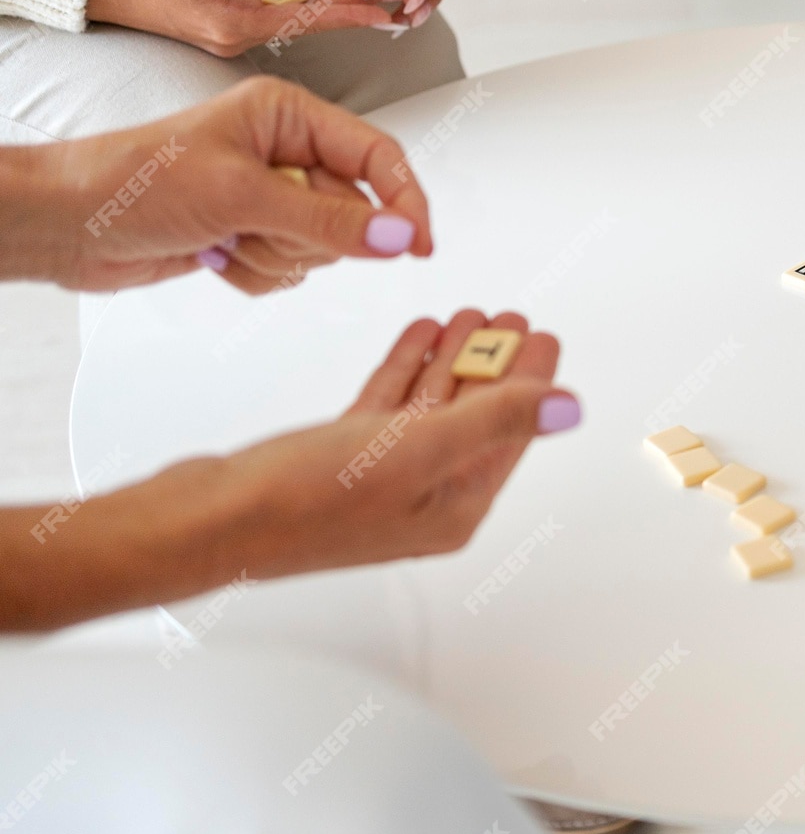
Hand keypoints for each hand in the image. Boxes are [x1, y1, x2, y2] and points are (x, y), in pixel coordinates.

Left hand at [34, 75, 430, 293]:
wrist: (64, 222)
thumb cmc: (134, 182)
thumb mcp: (242, 196)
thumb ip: (329, 220)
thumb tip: (399, 236)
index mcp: (288, 115)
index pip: (376, 156)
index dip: (403, 201)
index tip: (416, 246)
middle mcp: (283, 151)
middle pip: (352, 210)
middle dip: (308, 233)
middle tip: (254, 225)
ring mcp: (267, 194)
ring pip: (321, 246)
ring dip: (275, 255)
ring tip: (223, 236)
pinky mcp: (248, 232)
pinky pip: (288, 270)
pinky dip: (255, 272)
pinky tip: (212, 253)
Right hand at [84, 0, 396, 56]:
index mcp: (232, 24)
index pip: (306, 18)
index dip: (350, 12)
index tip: (389, 11)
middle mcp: (236, 36)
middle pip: (308, 23)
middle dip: (353, 13)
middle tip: (400, 5)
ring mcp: (229, 35)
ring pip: (295, 21)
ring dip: (333, 10)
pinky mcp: (221, 27)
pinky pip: (275, 19)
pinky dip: (305, 8)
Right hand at [189, 311, 576, 579]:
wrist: (206, 521)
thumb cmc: (305, 500)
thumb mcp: (417, 450)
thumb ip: (496, 422)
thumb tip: (569, 409)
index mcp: (454, 508)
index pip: (511, 434)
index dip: (530, 381)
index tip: (544, 333)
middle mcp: (424, 499)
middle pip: (477, 418)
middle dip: (495, 363)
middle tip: (510, 314)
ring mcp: (380, 480)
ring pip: (432, 408)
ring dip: (453, 360)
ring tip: (470, 313)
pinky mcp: (338, 460)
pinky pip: (387, 407)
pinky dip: (406, 370)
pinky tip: (420, 334)